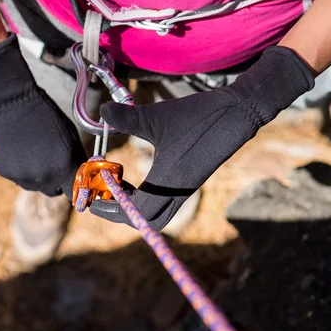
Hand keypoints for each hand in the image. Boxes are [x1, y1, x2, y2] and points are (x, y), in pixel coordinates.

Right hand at [0, 34, 85, 197]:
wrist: (11, 103)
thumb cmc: (46, 115)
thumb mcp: (71, 136)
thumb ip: (76, 159)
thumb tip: (81, 172)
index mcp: (64, 169)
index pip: (74, 193)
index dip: (75, 188)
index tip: (74, 182)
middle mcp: (44, 178)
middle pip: (54, 191)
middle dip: (56, 181)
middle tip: (53, 163)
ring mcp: (23, 177)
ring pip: (35, 186)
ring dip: (37, 176)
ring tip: (34, 152)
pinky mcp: (6, 173)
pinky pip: (18, 177)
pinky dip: (20, 169)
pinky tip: (19, 150)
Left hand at [90, 46, 313, 229]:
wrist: (237, 112)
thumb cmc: (197, 115)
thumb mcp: (156, 116)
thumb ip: (127, 118)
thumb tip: (102, 110)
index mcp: (168, 183)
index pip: (135, 213)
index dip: (111, 211)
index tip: (93, 201)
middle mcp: (178, 192)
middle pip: (147, 220)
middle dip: (123, 214)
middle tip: (104, 196)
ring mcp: (187, 188)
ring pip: (159, 212)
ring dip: (137, 207)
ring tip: (119, 186)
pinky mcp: (193, 180)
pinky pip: (167, 201)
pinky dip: (149, 197)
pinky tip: (139, 177)